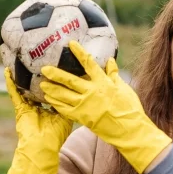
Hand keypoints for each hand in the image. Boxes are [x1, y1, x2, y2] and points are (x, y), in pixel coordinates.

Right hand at [4, 68, 72, 173]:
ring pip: (25, 88)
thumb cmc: (56, 136)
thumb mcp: (66, 117)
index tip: (57, 68)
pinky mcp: (20, 109)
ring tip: (20, 61)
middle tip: (39, 59)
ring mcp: (28, 107)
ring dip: (22, 76)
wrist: (43, 148)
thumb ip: (70, 104)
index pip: (52, 92)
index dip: (54, 81)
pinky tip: (6, 70)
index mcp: (50, 109)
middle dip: (38, 75)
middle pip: (37, 88)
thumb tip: (80, 92)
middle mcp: (38, 107)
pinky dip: (10, 82)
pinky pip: (14, 93)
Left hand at [39, 41, 171, 173]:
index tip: (71, 44)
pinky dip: (57, 105)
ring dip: (52, 90)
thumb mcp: (124, 89)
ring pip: (64, 95)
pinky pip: (66, 110)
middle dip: (56, 74)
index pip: (89, 64)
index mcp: (103, 83)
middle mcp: (92, 92)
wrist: (129, 129)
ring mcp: (86, 105)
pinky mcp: (82, 117)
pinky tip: (50, 101)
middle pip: (70, 80)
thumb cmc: (130, 109)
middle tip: (44, 69)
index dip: (79, 53)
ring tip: (42, 85)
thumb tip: (110, 61)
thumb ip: (114, 75)